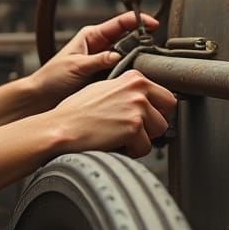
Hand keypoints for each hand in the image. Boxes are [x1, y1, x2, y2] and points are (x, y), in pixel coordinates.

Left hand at [30, 11, 159, 108]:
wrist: (41, 98)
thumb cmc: (51, 78)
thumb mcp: (76, 66)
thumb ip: (97, 60)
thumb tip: (117, 56)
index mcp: (92, 35)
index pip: (120, 23)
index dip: (138, 21)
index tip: (153, 24)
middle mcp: (100, 47)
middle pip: (128, 40)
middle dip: (141, 43)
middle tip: (152, 50)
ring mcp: (103, 62)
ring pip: (127, 58)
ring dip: (135, 62)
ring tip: (144, 68)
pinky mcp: (104, 77)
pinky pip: (122, 73)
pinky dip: (128, 76)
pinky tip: (133, 81)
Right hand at [49, 69, 175, 158]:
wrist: (61, 128)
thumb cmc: (75, 113)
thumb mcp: (104, 90)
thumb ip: (127, 92)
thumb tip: (145, 101)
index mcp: (133, 78)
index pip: (165, 96)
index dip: (154, 111)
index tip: (144, 118)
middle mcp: (138, 89)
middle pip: (167, 113)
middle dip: (153, 125)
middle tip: (132, 130)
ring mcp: (137, 107)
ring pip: (158, 132)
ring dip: (141, 139)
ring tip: (119, 136)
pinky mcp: (134, 127)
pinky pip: (145, 148)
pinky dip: (131, 152)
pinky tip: (114, 144)